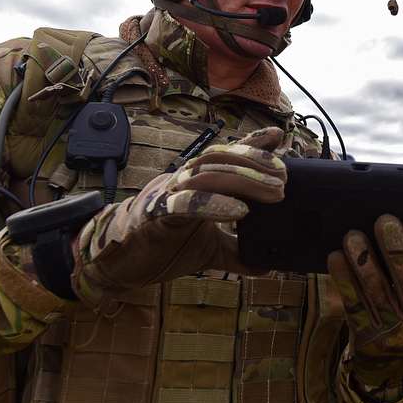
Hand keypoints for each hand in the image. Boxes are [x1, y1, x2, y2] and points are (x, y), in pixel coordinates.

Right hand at [71, 127, 285, 304]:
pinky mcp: (156, 216)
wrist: (116, 262)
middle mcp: (183, 181)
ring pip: (207, 175)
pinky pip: (186, 205)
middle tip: (285, 177)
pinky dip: (215, 205)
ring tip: (274, 193)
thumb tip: (267, 265)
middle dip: (256, 164)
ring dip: (244, 181)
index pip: (226, 157)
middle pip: (221, 160)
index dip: (251, 144)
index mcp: (195, 184)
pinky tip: (240, 212)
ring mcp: (168, 195)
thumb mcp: (209, 251)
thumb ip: (236, 253)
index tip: (280, 137)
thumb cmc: (162, 246)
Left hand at [327, 215, 402, 396]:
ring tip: (354, 235)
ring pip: (377, 292)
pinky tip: (336, 258)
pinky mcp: (366, 334)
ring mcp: (393, 331)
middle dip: (397, 250)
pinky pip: (354, 304)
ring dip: (364, 261)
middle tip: (386, 221)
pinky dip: (344, 281)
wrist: (396, 369)